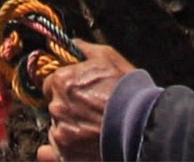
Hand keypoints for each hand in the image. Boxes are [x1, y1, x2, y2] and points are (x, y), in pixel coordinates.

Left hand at [39, 45, 138, 161]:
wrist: (142, 125)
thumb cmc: (127, 90)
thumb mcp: (107, 58)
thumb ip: (84, 49)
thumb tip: (71, 43)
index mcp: (61, 82)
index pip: (51, 84)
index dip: (65, 88)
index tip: (79, 93)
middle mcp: (56, 107)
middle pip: (54, 107)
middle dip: (68, 108)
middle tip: (90, 112)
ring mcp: (61, 134)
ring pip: (57, 130)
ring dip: (68, 130)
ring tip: (92, 131)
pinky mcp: (67, 156)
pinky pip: (53, 155)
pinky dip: (61, 152)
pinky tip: (74, 149)